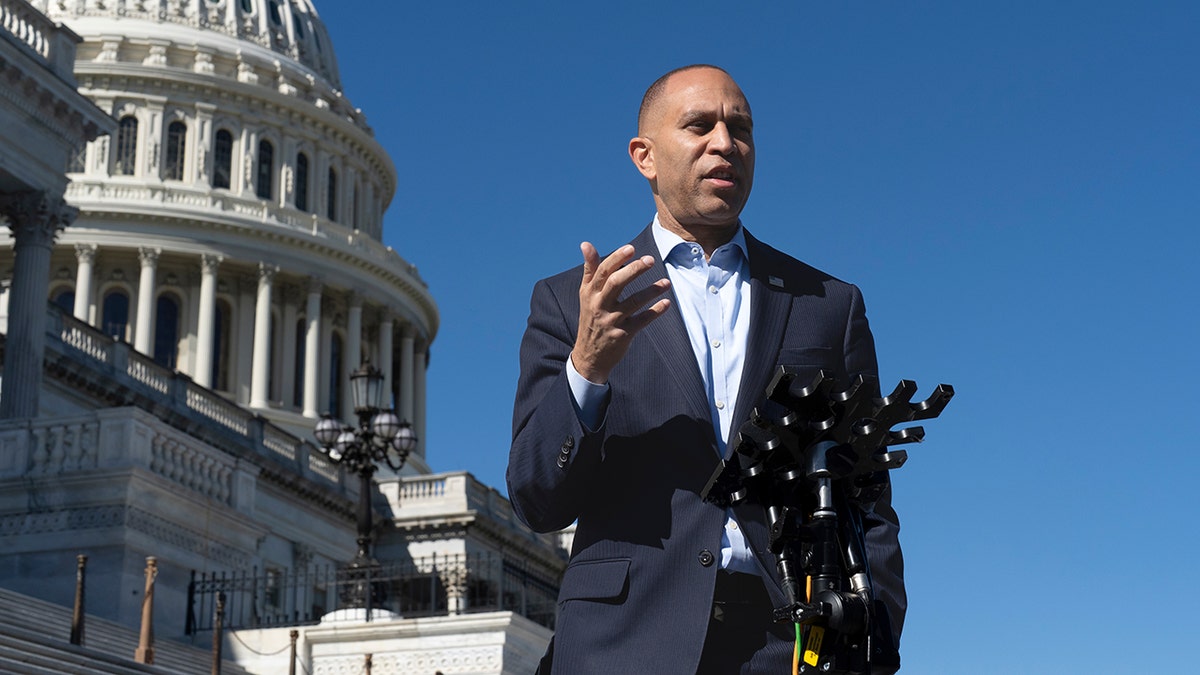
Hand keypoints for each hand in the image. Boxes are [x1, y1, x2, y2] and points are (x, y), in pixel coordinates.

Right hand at [571, 242, 670, 383]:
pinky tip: (666, 303)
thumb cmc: (591, 318)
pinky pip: (642, 321)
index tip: (631, 249)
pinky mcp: (623, 335)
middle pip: (616, 283)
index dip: (616, 258)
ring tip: (666, 283)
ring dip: (651, 291)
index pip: (602, 271)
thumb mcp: (586, 294)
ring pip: (633, 302)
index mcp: (590, 293)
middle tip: (650, 260)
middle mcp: (599, 305)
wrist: (589, 356)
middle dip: (633, 270)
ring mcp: (612, 321)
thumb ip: (589, 269)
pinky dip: (655, 312)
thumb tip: (586, 244)